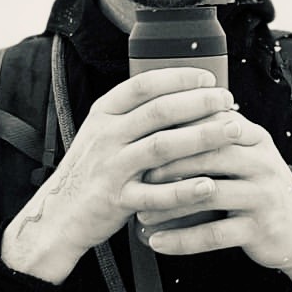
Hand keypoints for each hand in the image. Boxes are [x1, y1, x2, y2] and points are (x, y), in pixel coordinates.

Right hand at [1, 67, 238, 283]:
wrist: (58, 214)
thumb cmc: (91, 171)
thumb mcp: (103, 133)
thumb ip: (134, 115)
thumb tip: (184, 96)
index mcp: (104, 115)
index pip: (144, 84)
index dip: (179, 78)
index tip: (208, 78)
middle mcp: (106, 137)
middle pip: (159, 111)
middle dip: (200, 103)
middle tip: (228, 101)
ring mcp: (111, 168)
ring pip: (162, 147)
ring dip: (202, 137)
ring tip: (233, 131)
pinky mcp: (117, 201)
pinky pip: (155, 195)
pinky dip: (184, 191)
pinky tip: (209, 185)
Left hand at [134, 114, 291, 285]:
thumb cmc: (261, 189)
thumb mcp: (247, 154)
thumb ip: (216, 135)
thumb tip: (169, 112)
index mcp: (255, 137)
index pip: (211, 123)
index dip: (175, 130)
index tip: (143, 139)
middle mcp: (262, 162)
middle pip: (208, 155)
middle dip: (167, 166)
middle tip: (136, 176)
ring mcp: (263, 196)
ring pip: (206, 195)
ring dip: (168, 205)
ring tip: (141, 213)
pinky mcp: (259, 228)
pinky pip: (213, 234)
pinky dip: (181, 240)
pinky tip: (158, 242)